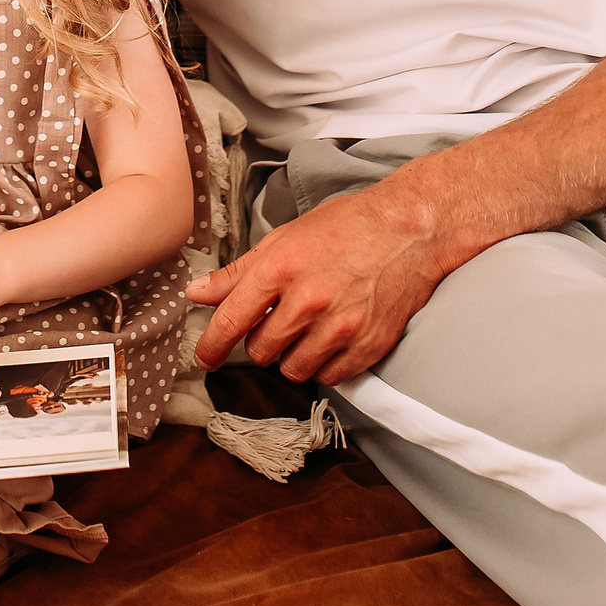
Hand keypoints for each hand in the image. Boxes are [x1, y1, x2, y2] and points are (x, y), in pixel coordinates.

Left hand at [188, 177, 454, 385]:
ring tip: (306, 328)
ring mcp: (341, 327)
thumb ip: (238, 272)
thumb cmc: (346, 227)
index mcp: (281, 268)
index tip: (205, 358)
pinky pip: (329, 377)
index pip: (231, 321)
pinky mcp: (368, 345)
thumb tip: (197, 293)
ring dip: (291, 356)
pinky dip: (323, 364)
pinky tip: (330, 338)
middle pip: (261, 350)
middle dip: (261, 341)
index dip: (211, 346)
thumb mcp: (284, 238)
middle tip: (277, 320)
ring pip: (293, 369)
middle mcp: (309, 300)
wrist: (409, 230)